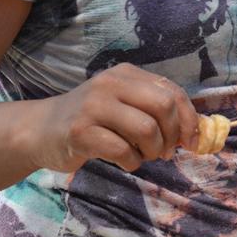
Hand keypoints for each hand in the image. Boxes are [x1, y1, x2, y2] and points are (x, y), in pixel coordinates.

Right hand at [34, 64, 200, 172]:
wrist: (40, 130)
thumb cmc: (90, 120)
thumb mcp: (121, 103)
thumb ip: (153, 109)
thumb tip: (195, 131)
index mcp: (126, 73)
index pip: (172, 90)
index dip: (189, 118)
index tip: (192, 140)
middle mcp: (111, 83)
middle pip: (163, 106)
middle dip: (172, 135)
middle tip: (165, 151)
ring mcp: (94, 105)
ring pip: (146, 129)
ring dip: (152, 151)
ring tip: (143, 156)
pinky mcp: (81, 131)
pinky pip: (123, 150)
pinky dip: (132, 162)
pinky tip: (125, 162)